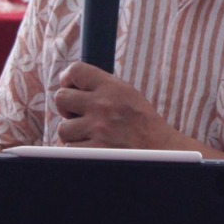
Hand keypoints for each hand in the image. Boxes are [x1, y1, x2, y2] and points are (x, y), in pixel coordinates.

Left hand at [54, 62, 179, 148]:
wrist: (162, 152)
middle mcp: (103, 106)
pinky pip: (69, 149)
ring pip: (63, 128)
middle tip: (77, 116)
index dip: (67, 79)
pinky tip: (92, 150)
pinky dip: (77, 151)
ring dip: (74, 134)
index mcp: (113, 88)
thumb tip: (73, 87)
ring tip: (90, 136)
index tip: (70, 87)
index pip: (76, 71)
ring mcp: (97, 130)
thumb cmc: (144, 126)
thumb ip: (103, 88)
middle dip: (66, 108)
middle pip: (61, 98)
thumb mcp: (128, 95)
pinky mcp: (93, 152)